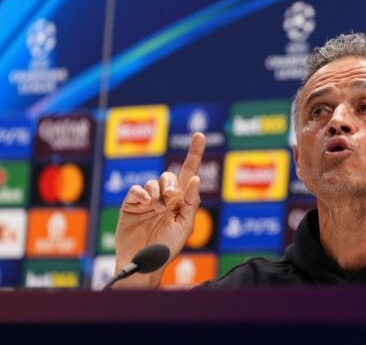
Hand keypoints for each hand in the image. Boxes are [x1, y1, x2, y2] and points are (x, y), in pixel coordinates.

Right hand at [113, 132, 204, 287]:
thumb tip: (196, 179)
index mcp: (182, 200)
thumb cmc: (167, 248)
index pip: (189, 173)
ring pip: (152, 181)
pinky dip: (141, 192)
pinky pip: (136, 190)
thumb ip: (191, 203)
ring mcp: (148, 200)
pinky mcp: (131, 204)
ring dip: (157, 191)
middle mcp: (165, 197)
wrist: (143, 264)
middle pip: (170, 176)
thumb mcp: (185, 226)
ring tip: (157, 206)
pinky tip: (146, 202)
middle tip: (171, 197)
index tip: (199, 135)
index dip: (194, 153)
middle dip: (171, 183)